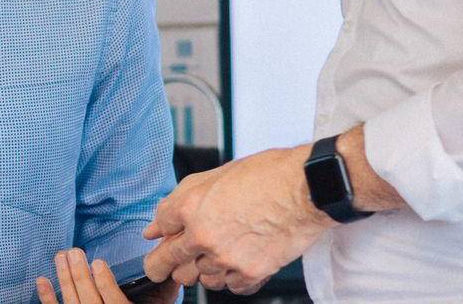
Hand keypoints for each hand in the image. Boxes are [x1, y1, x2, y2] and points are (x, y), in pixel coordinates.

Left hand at [36, 248, 179, 303]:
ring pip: (72, 303)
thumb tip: (170, 272)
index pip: (114, 303)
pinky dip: (47, 297)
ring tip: (61, 257)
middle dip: (80, 274)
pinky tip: (42, 280)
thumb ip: (162, 295)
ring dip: (64, 279)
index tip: (100, 262)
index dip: (105, 283)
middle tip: (74, 252)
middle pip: (89, 300)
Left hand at [141, 145, 330, 294]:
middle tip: (177, 259)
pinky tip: (237, 262)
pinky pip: (230, 287)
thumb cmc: (266, 176)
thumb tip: (156, 226)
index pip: (160, 230)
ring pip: (200, 279)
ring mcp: (227, 258)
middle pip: (170, 263)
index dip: (162, 232)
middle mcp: (204, 236)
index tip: (165, 237)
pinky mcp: (251, 273)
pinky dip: (231, 278)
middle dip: (168, 263)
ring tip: (217, 253)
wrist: (306, 189)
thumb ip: (178, 201)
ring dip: (202, 270)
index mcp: (190, 207)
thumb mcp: (214, 176)